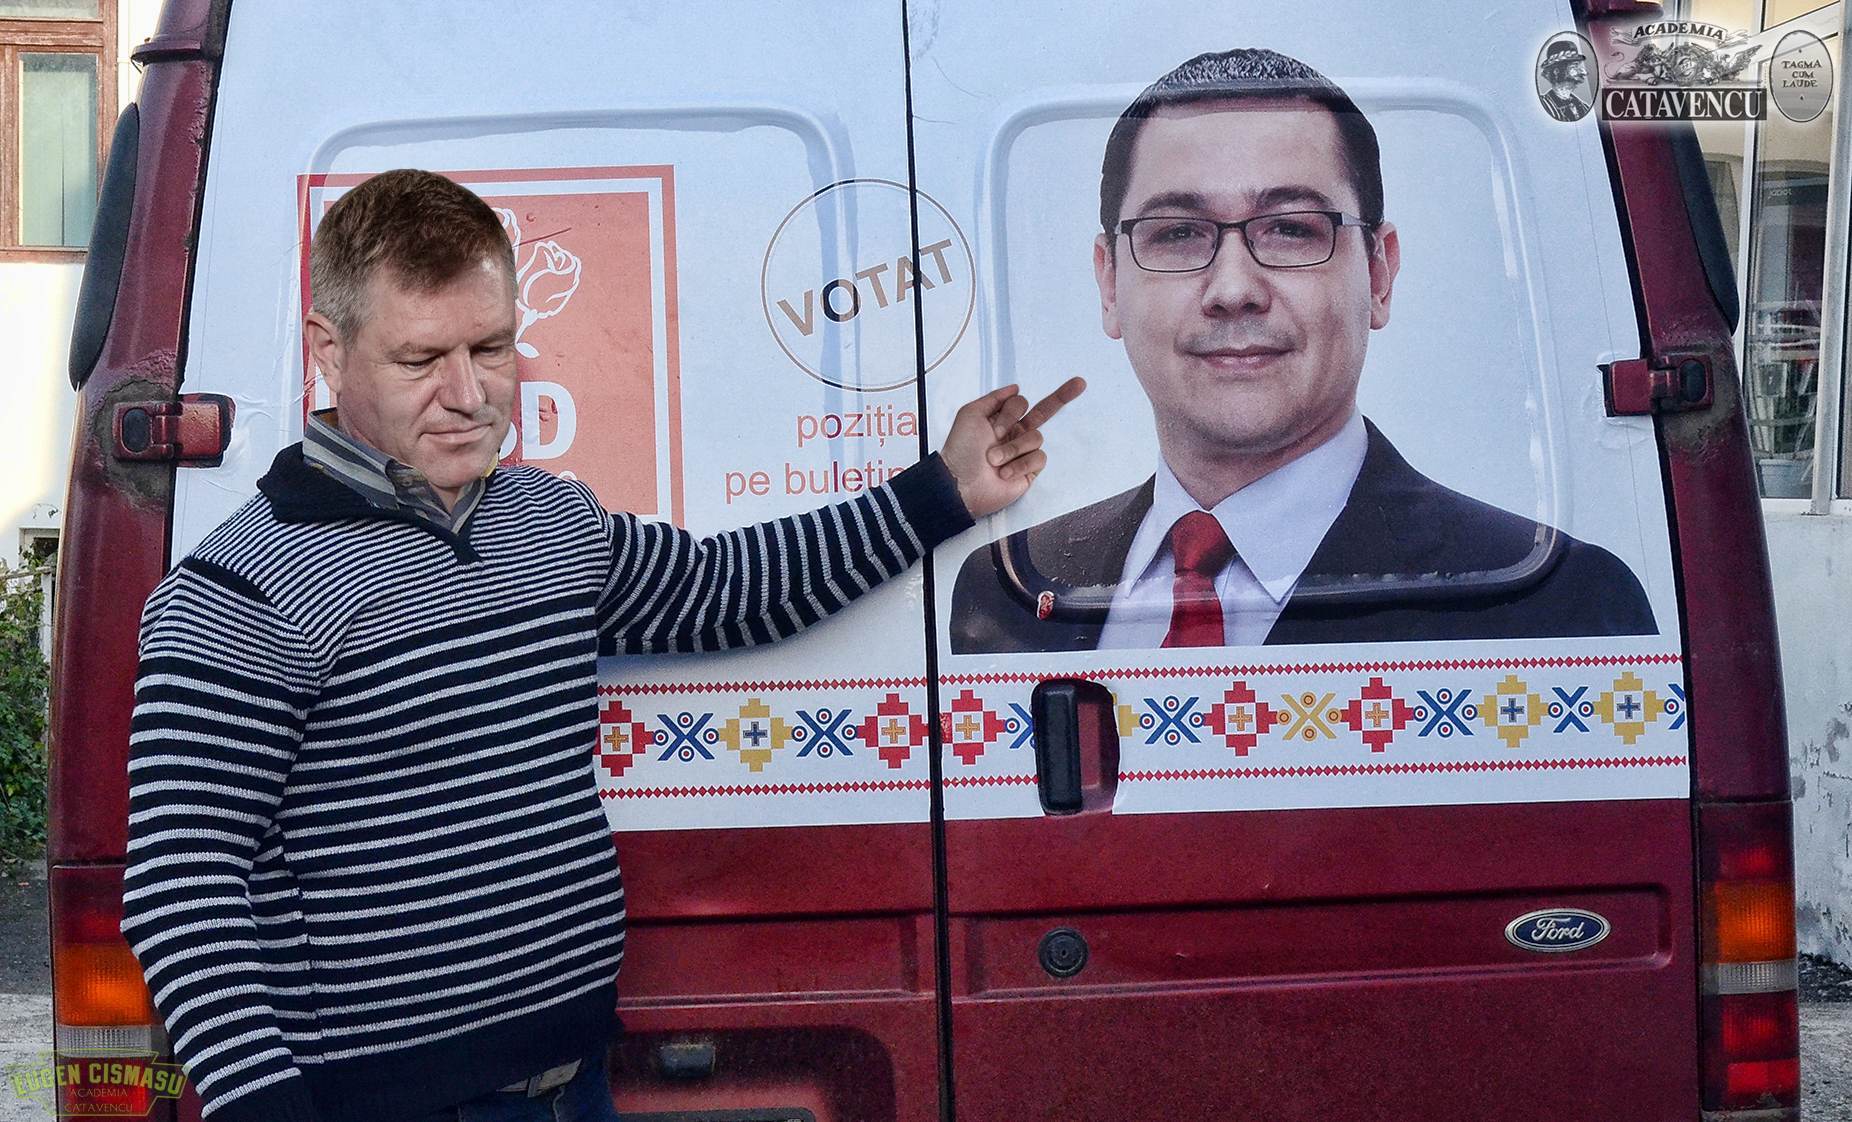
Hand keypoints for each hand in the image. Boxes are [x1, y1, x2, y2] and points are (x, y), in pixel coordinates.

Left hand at [939, 377, 1085, 518]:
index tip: (994, 426)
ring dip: (1013, 448)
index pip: (1021, 402)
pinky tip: (1004, 473)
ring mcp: (1024, 452)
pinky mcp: (1030, 471)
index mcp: (1001, 420)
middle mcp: (1015, 434)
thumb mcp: (970, 415)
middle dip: (1063, 395)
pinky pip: (1039, 458)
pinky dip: (1020, 464)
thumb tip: (1016, 387)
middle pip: (1045, 411)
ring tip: (994, 460)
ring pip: (1036, 437)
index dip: (1011, 411)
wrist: (961, 483)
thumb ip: (994, 398)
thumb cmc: (962, 450)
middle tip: (1080, 382)